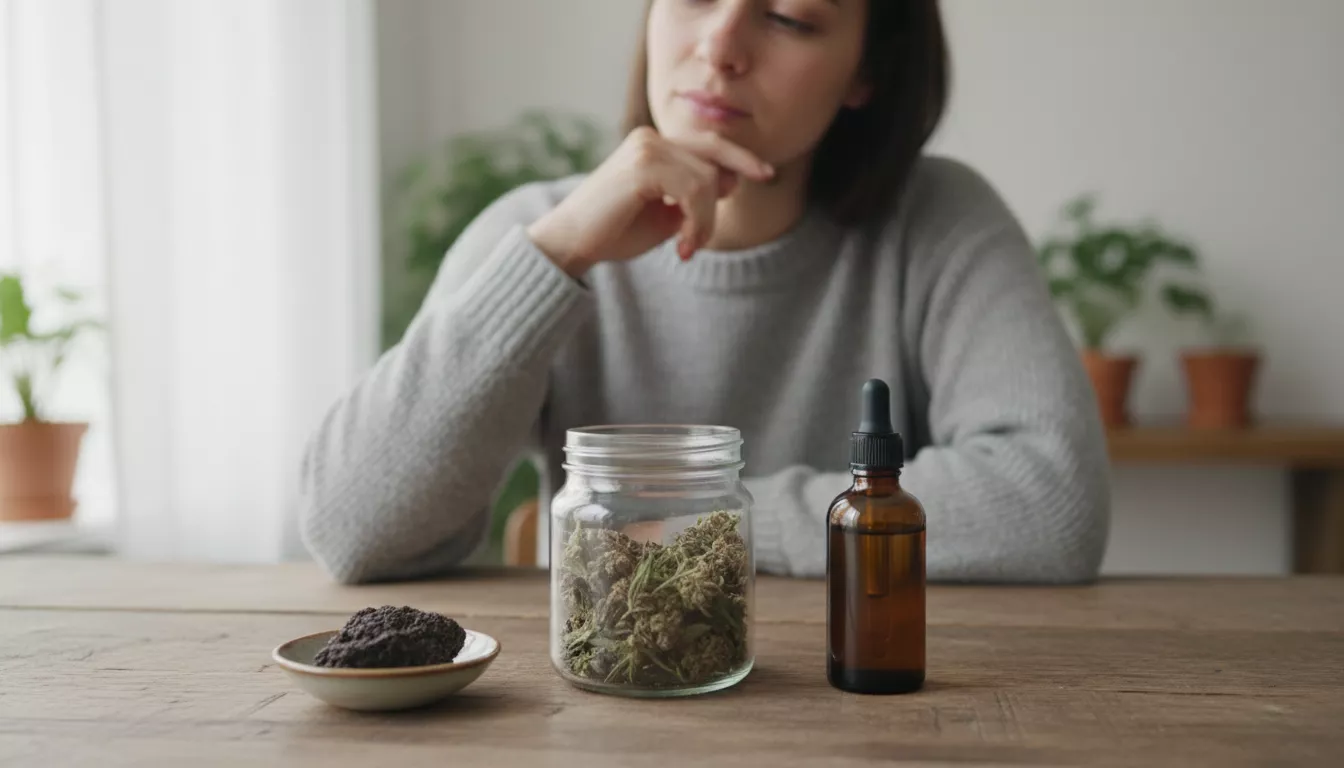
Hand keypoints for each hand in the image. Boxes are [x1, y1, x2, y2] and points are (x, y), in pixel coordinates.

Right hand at [526, 127, 773, 277]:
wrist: (571, 243)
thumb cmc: (614, 232)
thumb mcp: (667, 214)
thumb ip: (696, 196)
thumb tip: (731, 179)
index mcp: (653, 144)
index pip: (708, 144)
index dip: (739, 157)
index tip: (765, 174)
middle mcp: (650, 138)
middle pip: (713, 157)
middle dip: (723, 195)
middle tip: (701, 239)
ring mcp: (646, 147)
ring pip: (708, 178)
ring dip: (705, 220)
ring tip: (687, 246)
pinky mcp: (644, 165)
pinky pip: (695, 190)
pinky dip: (698, 221)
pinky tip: (683, 245)